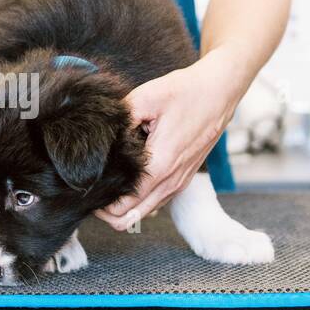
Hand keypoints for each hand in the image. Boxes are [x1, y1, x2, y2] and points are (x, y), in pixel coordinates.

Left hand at [96, 48, 246, 230]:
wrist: (220, 91)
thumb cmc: (186, 91)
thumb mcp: (146, 97)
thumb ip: (120, 120)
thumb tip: (100, 138)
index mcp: (161, 165)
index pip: (125, 206)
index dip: (101, 204)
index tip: (89, 189)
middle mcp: (172, 180)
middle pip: (131, 219)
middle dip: (108, 211)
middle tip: (93, 190)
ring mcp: (179, 182)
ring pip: (144, 213)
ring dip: (123, 206)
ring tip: (109, 182)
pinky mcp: (183, 178)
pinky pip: (156, 200)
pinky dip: (139, 199)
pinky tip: (128, 177)